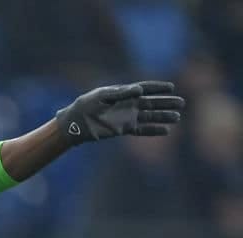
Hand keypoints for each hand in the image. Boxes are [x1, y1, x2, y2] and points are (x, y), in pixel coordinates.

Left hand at [55, 81, 183, 145]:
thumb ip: (122, 93)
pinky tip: (165, 131)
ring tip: (177, 117)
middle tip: (182, 103)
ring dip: (163, 117)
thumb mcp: (102, 96)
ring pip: (149, 117)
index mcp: (124, 93)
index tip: (171, 87)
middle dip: (166, 103)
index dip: (158, 88)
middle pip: (152, 103)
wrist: (75, 123)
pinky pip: (141, 129)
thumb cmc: (86, 106)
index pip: (145, 88)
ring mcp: (127, 117)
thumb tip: (140, 90)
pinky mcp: (123, 129)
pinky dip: (153, 130)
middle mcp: (128, 105)